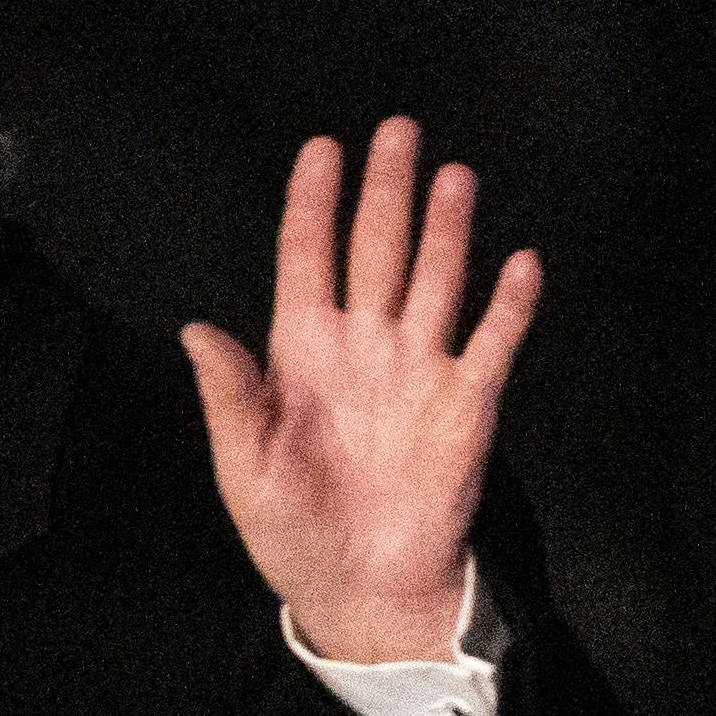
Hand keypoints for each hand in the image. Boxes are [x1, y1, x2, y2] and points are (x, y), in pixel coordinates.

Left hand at [180, 117, 533, 662]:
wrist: (362, 587)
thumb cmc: (292, 531)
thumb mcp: (244, 469)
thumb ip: (229, 397)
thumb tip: (195, 330)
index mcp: (302, 355)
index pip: (307, 261)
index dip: (312, 206)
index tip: (321, 148)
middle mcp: (365, 346)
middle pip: (377, 250)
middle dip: (386, 191)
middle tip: (397, 128)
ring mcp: (419, 368)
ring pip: (436, 279)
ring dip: (446, 229)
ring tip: (454, 175)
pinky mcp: (467, 402)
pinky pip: (493, 342)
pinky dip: (509, 305)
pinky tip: (520, 262)